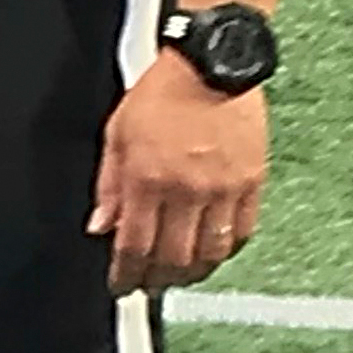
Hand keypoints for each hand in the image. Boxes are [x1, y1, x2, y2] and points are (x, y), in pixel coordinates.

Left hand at [88, 49, 266, 296]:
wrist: (211, 65)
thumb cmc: (160, 93)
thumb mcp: (117, 134)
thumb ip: (109, 185)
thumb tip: (100, 226)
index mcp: (148, 179)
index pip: (134, 246)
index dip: (126, 275)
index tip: (121, 287)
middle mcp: (187, 191)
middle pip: (174, 259)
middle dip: (158, 281)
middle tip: (150, 287)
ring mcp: (224, 190)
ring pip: (211, 254)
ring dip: (193, 274)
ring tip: (180, 277)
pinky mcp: (253, 183)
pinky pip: (242, 233)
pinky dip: (226, 251)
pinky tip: (213, 253)